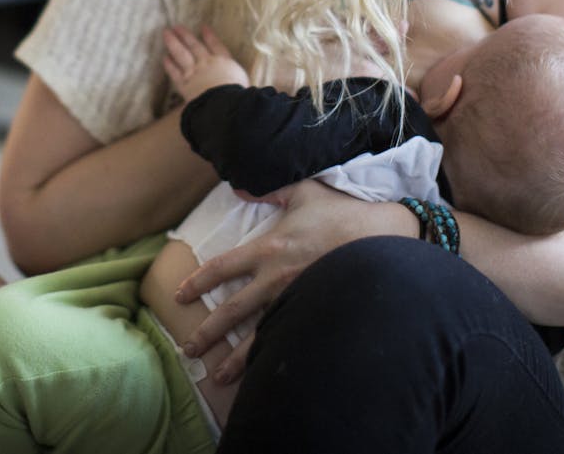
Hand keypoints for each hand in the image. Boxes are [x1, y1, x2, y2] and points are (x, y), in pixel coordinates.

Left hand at [162, 25, 249, 100]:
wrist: (223, 104)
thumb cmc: (239, 95)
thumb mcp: (246, 85)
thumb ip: (245, 81)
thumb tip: (260, 87)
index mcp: (225, 62)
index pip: (217, 46)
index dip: (210, 36)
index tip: (203, 27)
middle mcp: (208, 63)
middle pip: (195, 46)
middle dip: (185, 35)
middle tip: (177, 26)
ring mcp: (194, 72)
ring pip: (181, 54)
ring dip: (173, 43)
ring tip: (166, 33)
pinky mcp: (185, 84)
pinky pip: (175, 72)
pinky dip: (170, 65)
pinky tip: (165, 57)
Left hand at [172, 180, 415, 382]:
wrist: (384, 239)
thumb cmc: (343, 214)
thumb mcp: (304, 193)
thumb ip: (269, 190)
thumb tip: (237, 185)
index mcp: (268, 249)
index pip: (221, 268)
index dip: (197, 283)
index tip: (179, 296)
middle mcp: (276, 280)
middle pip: (231, 311)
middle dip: (207, 333)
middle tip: (187, 350)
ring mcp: (296, 301)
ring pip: (257, 337)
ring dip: (234, 360)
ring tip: (215, 378)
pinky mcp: (314, 315)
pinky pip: (286, 340)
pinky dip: (270, 358)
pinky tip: (260, 376)